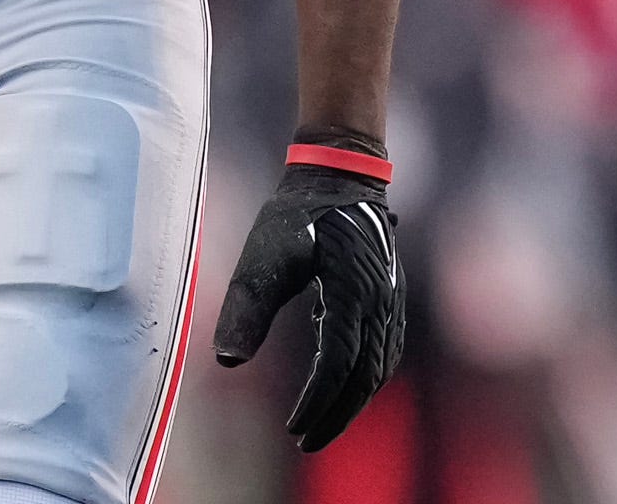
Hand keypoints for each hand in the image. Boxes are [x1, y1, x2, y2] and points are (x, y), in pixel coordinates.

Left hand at [211, 160, 404, 451]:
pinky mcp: (389, 297)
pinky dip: (364, 377)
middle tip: (304, 441)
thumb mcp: (265, 252)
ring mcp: (390, 300)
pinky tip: (338, 381)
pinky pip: (384, 350)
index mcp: (352, 291)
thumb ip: (248, 307)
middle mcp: (380, 301)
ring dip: (352, 401)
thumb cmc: (297, 212)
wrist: (339, 175)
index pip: (340, 363)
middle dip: (336, 415)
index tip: (293, 428)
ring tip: (319, 423)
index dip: (318, 401)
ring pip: (378, 367)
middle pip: (365, 376)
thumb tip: (227, 362)